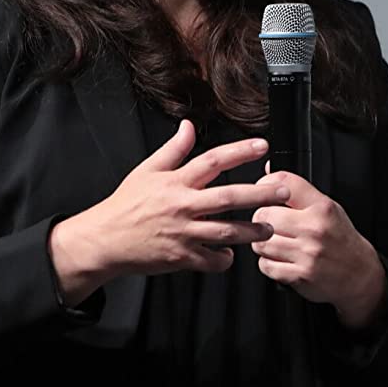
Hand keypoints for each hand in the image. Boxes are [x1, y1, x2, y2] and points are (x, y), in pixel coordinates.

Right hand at [49, 120, 289, 303]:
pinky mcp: (180, 257)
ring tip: (269, 229)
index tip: (262, 146)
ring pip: (225, 232)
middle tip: (283, 191)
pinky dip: (224, 259)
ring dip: (251, 231)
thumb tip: (189, 126)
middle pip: (227, 197)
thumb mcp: (146, 171)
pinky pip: (210, 260)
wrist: (104, 239)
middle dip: (259, 194)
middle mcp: (182, 205)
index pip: (212, 160)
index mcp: (175, 181)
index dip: (239, 152)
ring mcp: (182, 233)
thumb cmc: (125, 204)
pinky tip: (230, 255)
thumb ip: (173, 150)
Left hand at [250, 169, 387, 328]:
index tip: (262, 193)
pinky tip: (280, 260)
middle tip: (269, 224)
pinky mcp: (300, 275)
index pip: (285, 184)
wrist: (360, 274)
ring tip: (275, 243)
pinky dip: (268, 263)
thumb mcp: (328, 209)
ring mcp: (307, 253)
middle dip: (261, 220)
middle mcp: (314, 229)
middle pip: (264, 214)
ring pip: (261, 242)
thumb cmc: (341, 240)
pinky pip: (266, 265)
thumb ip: (299, 192)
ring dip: (263, 244)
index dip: (266, 185)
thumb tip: (268, 173)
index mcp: (322, 208)